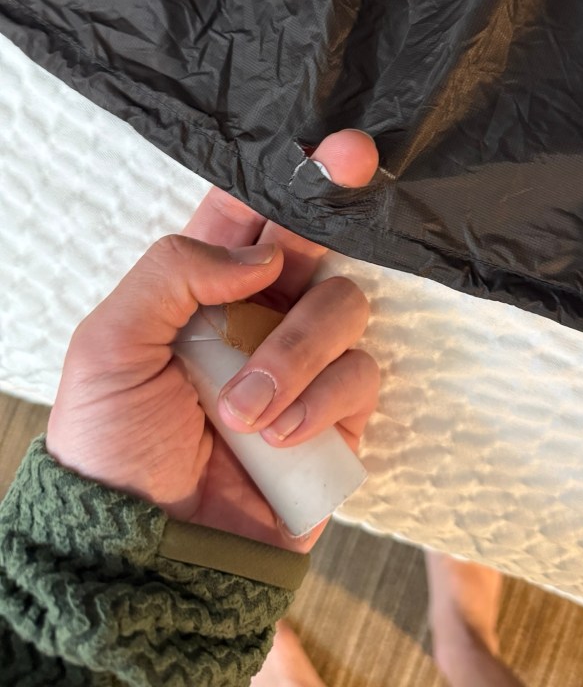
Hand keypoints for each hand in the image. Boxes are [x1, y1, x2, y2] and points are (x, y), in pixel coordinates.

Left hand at [46, 131, 379, 551]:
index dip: (287, 174)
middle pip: (315, 242)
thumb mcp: (108, 345)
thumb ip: (172, 273)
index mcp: (203, 286)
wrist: (146, 550)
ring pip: (344, 306)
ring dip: (295, 354)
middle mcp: (260, 314)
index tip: (330, 145)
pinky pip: (360, 377)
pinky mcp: (338, 414)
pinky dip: (319, 404)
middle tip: (356, 161)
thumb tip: (258, 253)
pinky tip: (276, 440)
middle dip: (335, 204)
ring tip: (243, 413)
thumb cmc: (113, 445)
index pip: (248, 212)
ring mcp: (303, 363)